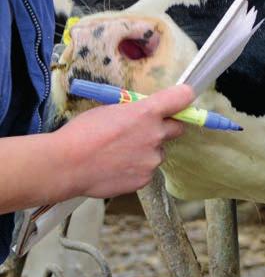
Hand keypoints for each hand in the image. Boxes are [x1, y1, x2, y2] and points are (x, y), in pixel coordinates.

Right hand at [55, 84, 194, 198]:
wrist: (68, 164)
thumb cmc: (84, 132)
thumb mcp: (111, 108)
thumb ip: (134, 110)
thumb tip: (143, 113)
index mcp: (147, 111)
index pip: (183, 98)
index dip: (184, 98)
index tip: (183, 99)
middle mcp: (155, 134)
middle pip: (177, 127)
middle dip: (165, 126)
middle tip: (144, 129)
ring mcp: (152, 159)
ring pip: (158, 151)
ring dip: (147, 150)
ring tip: (119, 153)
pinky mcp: (145, 179)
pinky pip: (147, 170)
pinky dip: (137, 168)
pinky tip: (116, 167)